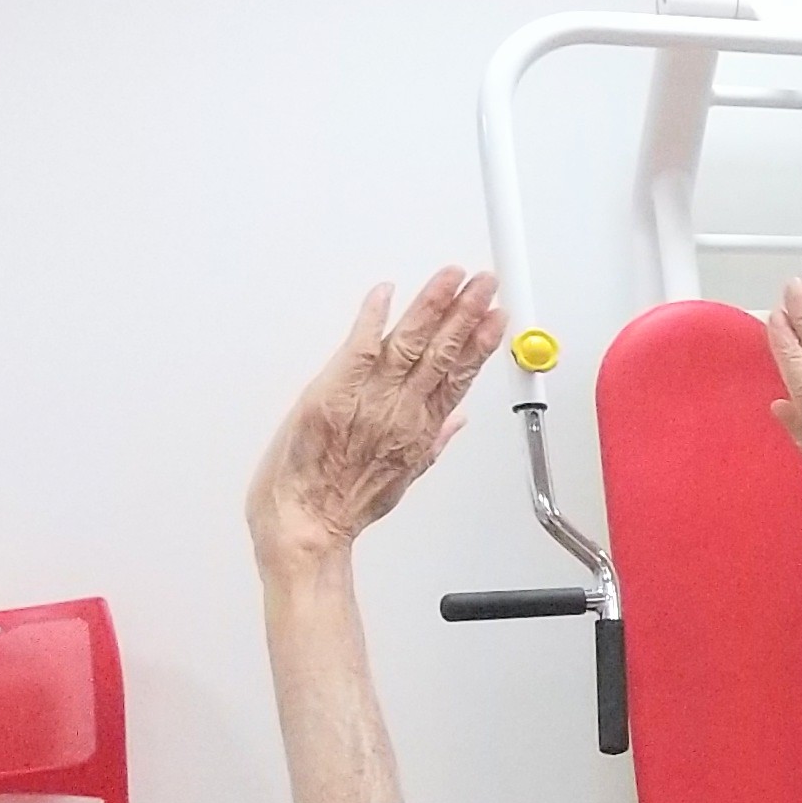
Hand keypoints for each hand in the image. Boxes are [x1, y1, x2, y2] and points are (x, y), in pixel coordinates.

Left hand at [249, 270, 501, 567]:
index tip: (496, 316)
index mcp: (420, 428)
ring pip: (410, 342)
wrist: (305, 525)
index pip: (460, 374)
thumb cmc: (345, 507)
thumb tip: (457, 422)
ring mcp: (368, 399)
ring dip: (433, 306)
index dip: (481, 342)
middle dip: (466, 311)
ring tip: (453, 277)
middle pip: (442, 351)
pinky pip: (357, 346)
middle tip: (484, 282)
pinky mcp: (331, 392)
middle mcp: (400, 409)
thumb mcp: (402, 477)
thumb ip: (434, 442)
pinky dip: (372, 317)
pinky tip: (387, 292)